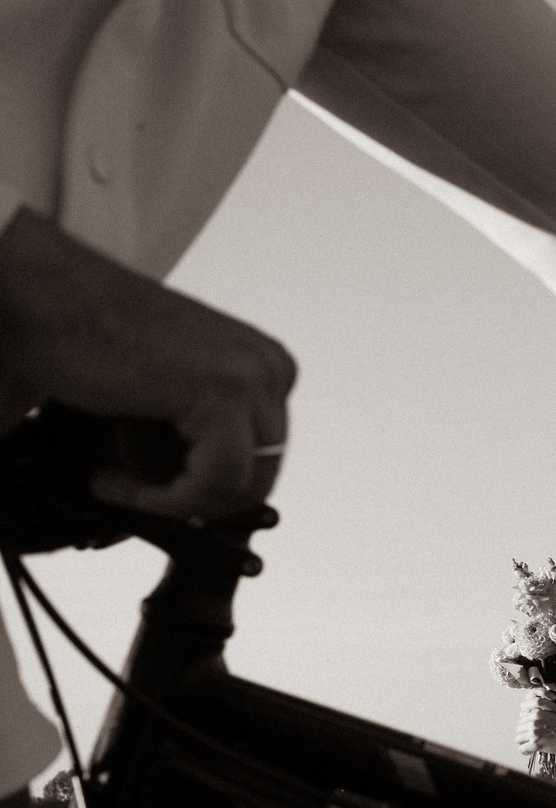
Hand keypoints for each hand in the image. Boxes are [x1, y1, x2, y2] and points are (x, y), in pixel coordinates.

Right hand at [0, 208, 294, 518]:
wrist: (34, 299)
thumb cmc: (83, 344)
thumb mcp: (161, 402)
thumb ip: (198, 442)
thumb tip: (211, 508)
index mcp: (261, 367)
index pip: (263, 462)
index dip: (201, 489)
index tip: (144, 484)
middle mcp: (270, 368)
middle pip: (260, 478)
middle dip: (190, 496)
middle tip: (124, 482)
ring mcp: (255, 376)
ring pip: (242, 487)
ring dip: (170, 498)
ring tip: (111, 474)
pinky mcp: (225, 390)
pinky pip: (219, 482)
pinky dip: (164, 498)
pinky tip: (108, 477)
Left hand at [517, 693, 555, 755]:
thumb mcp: (551, 719)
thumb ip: (539, 721)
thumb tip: (527, 730)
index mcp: (537, 713)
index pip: (522, 721)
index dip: (526, 729)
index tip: (533, 734)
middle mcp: (533, 721)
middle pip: (518, 730)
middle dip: (524, 736)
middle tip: (531, 741)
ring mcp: (534, 732)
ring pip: (518, 739)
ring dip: (524, 744)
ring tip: (531, 747)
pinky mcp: (535, 743)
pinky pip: (522, 749)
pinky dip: (525, 751)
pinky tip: (531, 752)